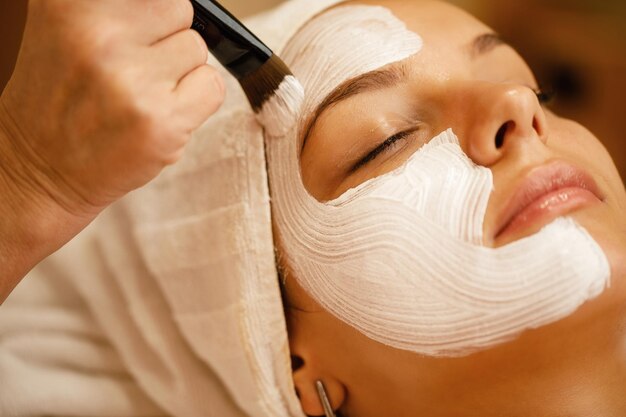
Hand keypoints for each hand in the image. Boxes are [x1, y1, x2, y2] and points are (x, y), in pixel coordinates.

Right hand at [0, 0, 224, 300]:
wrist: (36, 171)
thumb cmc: (55, 99)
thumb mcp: (60, 30)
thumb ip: (107, 8)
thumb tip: (164, 4)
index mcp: (70, 4)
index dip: (148, 19)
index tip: (131, 41)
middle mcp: (99, 36)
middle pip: (178, 10)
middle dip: (164, 39)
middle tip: (132, 72)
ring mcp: (131, 80)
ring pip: (197, 50)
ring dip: (178, 73)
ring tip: (138, 96)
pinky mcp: (161, 122)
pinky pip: (213, 87)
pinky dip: (196, 102)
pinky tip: (159, 116)